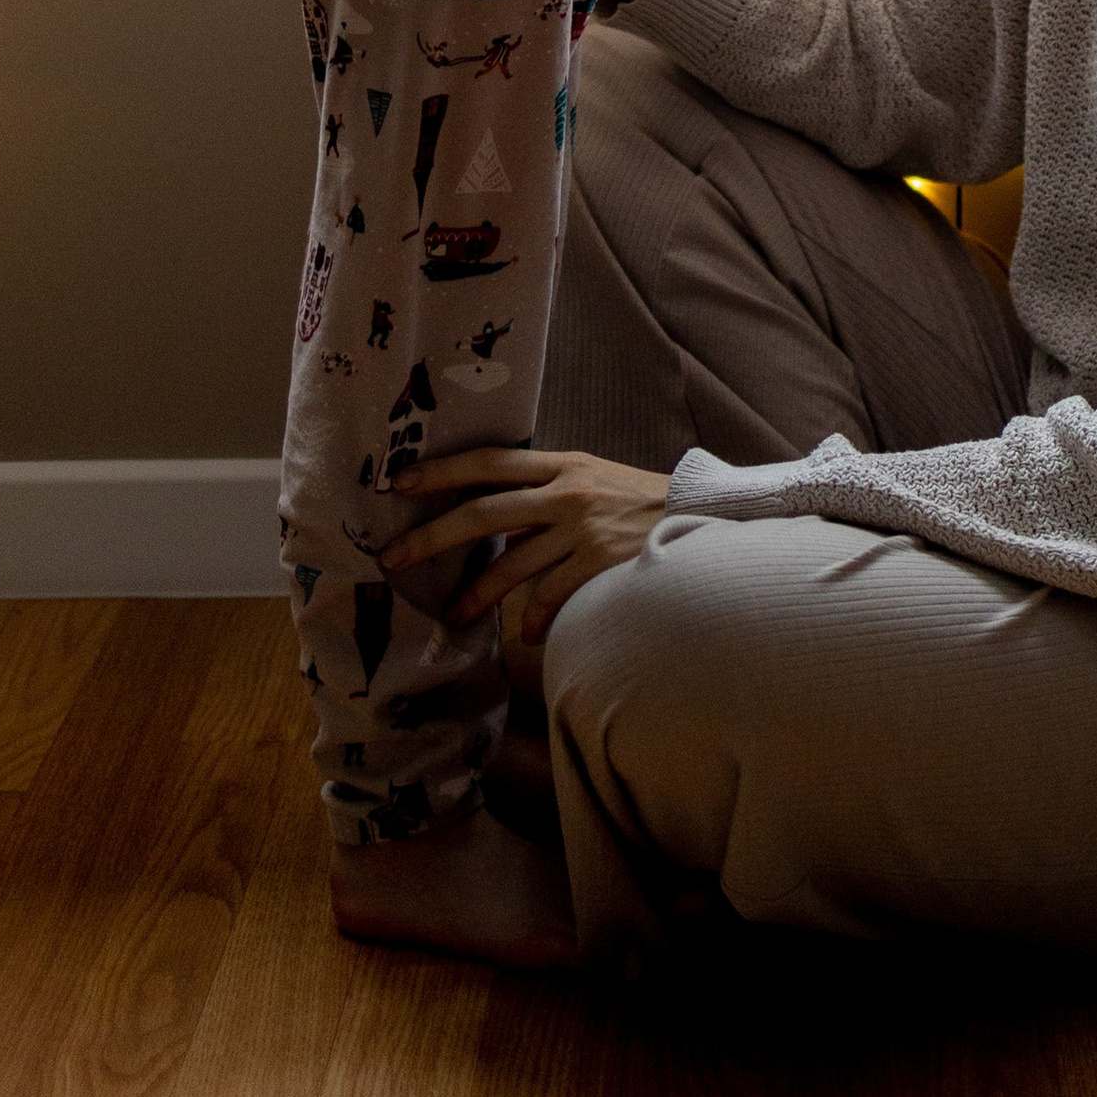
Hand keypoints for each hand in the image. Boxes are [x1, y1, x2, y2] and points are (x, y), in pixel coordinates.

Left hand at [385, 444, 674, 645]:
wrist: (702, 514)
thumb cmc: (639, 500)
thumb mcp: (593, 477)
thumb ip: (548, 487)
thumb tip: (493, 506)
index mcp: (561, 464)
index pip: (488, 462)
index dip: (441, 471)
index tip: (399, 482)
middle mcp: (567, 492)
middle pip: (484, 513)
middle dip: (432, 536)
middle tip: (393, 558)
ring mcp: (582, 530)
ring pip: (511, 565)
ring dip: (477, 595)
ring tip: (453, 614)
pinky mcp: (599, 565)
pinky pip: (550, 597)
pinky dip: (534, 619)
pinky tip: (527, 634)